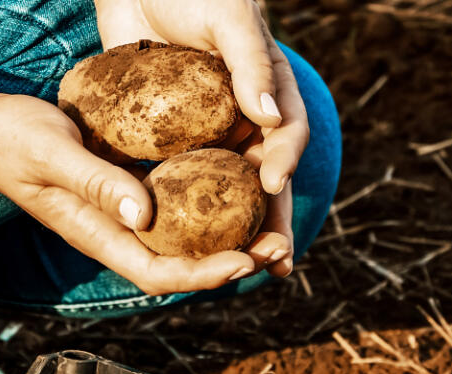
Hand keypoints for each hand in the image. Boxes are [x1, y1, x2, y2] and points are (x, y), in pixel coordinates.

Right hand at [0, 94, 258, 294]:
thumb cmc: (11, 141)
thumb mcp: (53, 155)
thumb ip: (96, 184)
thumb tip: (145, 215)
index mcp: (97, 234)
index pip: (157, 273)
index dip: (202, 275)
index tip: (243, 262)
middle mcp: (115, 230)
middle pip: (180, 264)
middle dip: (230, 262)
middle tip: (278, 245)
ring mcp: (121, 212)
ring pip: (181, 238)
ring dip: (226, 236)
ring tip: (271, 224)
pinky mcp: (125, 188)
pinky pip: (173, 205)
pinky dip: (207, 203)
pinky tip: (234, 184)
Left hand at [95, 0, 309, 276]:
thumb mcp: (227, 18)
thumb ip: (250, 65)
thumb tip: (269, 120)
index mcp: (267, 93)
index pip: (285, 133)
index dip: (283, 159)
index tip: (272, 182)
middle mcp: (240, 121)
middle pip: (260, 180)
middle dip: (270, 222)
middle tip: (274, 260)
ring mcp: (203, 135)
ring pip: (222, 191)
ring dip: (230, 233)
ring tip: (232, 270)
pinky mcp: (166, 141)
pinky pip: (176, 180)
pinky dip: (180, 213)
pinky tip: (175, 244)